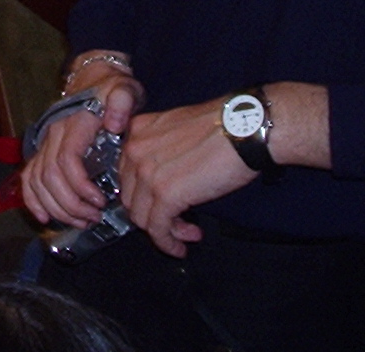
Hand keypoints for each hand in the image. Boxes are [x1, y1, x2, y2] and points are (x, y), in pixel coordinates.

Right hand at [21, 63, 143, 228]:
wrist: (93, 77)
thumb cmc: (111, 89)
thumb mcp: (123, 90)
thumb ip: (121, 102)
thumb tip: (113, 124)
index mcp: (72, 125)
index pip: (66, 161)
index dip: (80, 186)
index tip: (100, 201)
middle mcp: (52, 135)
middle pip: (49, 176)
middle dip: (70, 204)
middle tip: (94, 217)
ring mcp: (45, 143)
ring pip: (37, 181)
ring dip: (57, 207)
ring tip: (82, 221)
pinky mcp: (43, 151)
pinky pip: (28, 177)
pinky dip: (32, 200)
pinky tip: (45, 217)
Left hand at [120, 100, 256, 256]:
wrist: (245, 130)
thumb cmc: (223, 127)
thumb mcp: (179, 130)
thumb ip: (162, 150)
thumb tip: (165, 178)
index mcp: (137, 131)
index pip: (128, 173)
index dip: (144, 194)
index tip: (162, 204)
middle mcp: (134, 150)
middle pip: (130, 197)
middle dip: (152, 215)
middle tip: (177, 223)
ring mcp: (147, 173)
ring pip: (141, 216)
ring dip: (164, 232)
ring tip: (188, 234)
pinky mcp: (166, 194)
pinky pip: (157, 228)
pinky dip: (167, 242)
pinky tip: (182, 245)